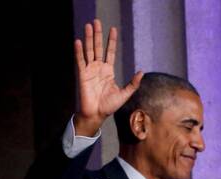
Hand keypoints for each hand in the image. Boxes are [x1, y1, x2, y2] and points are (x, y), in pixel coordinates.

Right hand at [73, 19, 142, 137]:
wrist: (96, 115)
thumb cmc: (109, 106)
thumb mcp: (124, 94)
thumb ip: (133, 83)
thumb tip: (142, 72)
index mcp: (108, 71)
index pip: (110, 52)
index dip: (111, 41)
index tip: (112, 29)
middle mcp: (98, 68)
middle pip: (98, 47)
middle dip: (97, 34)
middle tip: (96, 21)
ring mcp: (90, 71)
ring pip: (89, 51)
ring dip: (88, 38)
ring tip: (88, 26)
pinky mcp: (82, 76)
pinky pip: (80, 61)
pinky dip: (79, 52)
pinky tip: (78, 41)